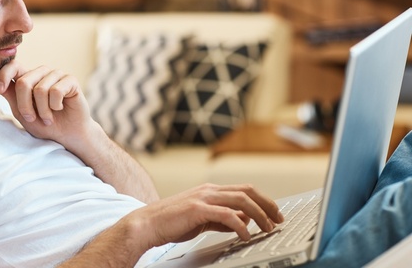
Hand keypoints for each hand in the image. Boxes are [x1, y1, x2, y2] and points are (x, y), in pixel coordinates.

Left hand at [0, 61, 96, 148]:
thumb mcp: (22, 113)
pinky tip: (60, 108)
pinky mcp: (70, 80)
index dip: (3, 75)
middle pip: (24, 82)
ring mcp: (56, 75)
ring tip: (48, 118)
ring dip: (43, 110)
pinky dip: (56, 106)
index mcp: (28, 78)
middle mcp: (42, 73)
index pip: (13, 66)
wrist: (68, 136)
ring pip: (40, 89)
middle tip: (32, 118)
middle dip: (25, 105)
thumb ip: (10, 96)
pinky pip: (56, 91)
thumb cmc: (45, 125)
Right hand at [123, 183, 283, 247]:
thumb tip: (243, 222)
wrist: (147, 224)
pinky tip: (246, 236)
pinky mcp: (197, 209)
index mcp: (210, 190)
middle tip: (279, 219)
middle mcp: (209, 190)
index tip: (275, 213)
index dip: (263, 200)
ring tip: (267, 228)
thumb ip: (221, 219)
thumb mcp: (202, 220)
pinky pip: (227, 215)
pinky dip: (241, 226)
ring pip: (241, 200)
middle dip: (267, 205)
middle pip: (247, 191)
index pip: (244, 190)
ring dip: (259, 215)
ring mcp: (203, 198)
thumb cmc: (171, 223)